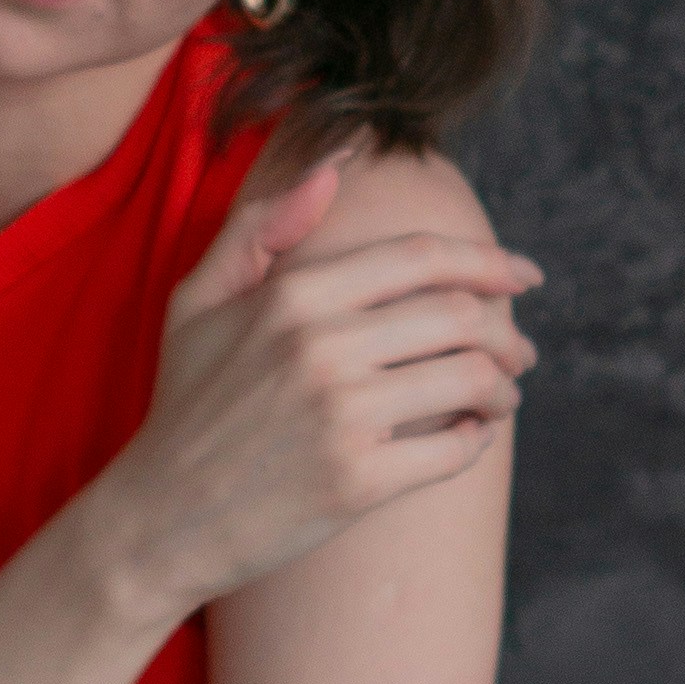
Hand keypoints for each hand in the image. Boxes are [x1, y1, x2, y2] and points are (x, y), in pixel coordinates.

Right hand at [95, 158, 541, 625]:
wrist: (160, 517)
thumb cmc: (185, 402)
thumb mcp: (199, 298)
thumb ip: (262, 225)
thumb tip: (333, 166)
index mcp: (293, 293)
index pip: (421, 258)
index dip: (487, 261)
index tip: (525, 274)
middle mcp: (322, 347)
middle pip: (461, 316)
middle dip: (508, 331)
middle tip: (520, 348)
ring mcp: (343, 416)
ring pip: (470, 380)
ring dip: (504, 387)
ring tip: (501, 394)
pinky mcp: (358, 483)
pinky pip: (454, 450)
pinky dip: (478, 439)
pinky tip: (470, 436)